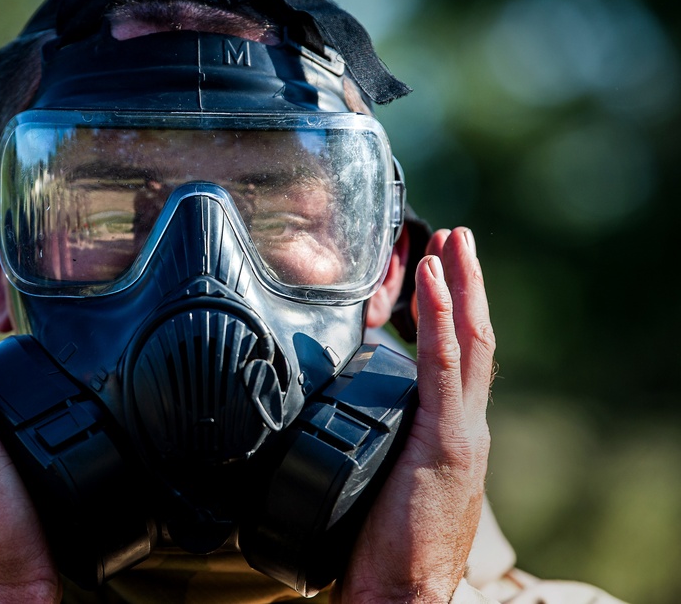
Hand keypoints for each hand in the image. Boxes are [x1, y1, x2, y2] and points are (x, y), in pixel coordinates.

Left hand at [335, 227, 494, 602]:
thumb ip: (370, 438)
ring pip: (470, 344)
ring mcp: (460, 432)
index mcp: (449, 432)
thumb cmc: (382, 544)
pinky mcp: (448, 443)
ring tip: (452, 241)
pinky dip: (441, 319)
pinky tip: (435, 280)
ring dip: (461, 287)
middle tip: (459, 237)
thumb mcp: (380, 476)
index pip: (456, 358)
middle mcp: (464, 426)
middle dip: (468, 285)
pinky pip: (445, 367)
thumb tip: (330, 415)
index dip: (452, 312)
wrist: (402, 593)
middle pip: (474, 340)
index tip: (439, 271)